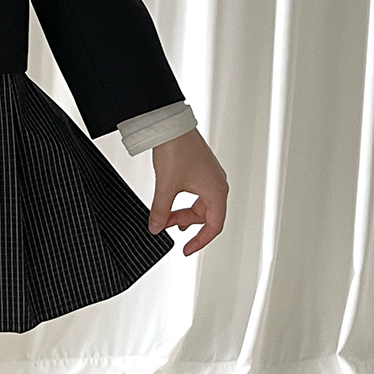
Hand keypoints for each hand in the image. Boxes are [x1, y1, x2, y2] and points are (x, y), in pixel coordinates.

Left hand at [148, 127, 227, 254]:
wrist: (170, 123)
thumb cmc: (176, 148)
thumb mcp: (166, 186)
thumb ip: (160, 211)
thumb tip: (155, 227)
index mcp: (216, 191)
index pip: (214, 226)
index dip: (200, 241)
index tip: (187, 249)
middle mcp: (217, 183)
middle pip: (206, 215)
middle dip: (186, 223)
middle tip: (166, 226)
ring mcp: (210, 174)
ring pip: (201, 203)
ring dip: (183, 211)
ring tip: (165, 215)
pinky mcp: (201, 167)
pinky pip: (197, 192)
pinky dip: (183, 200)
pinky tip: (170, 200)